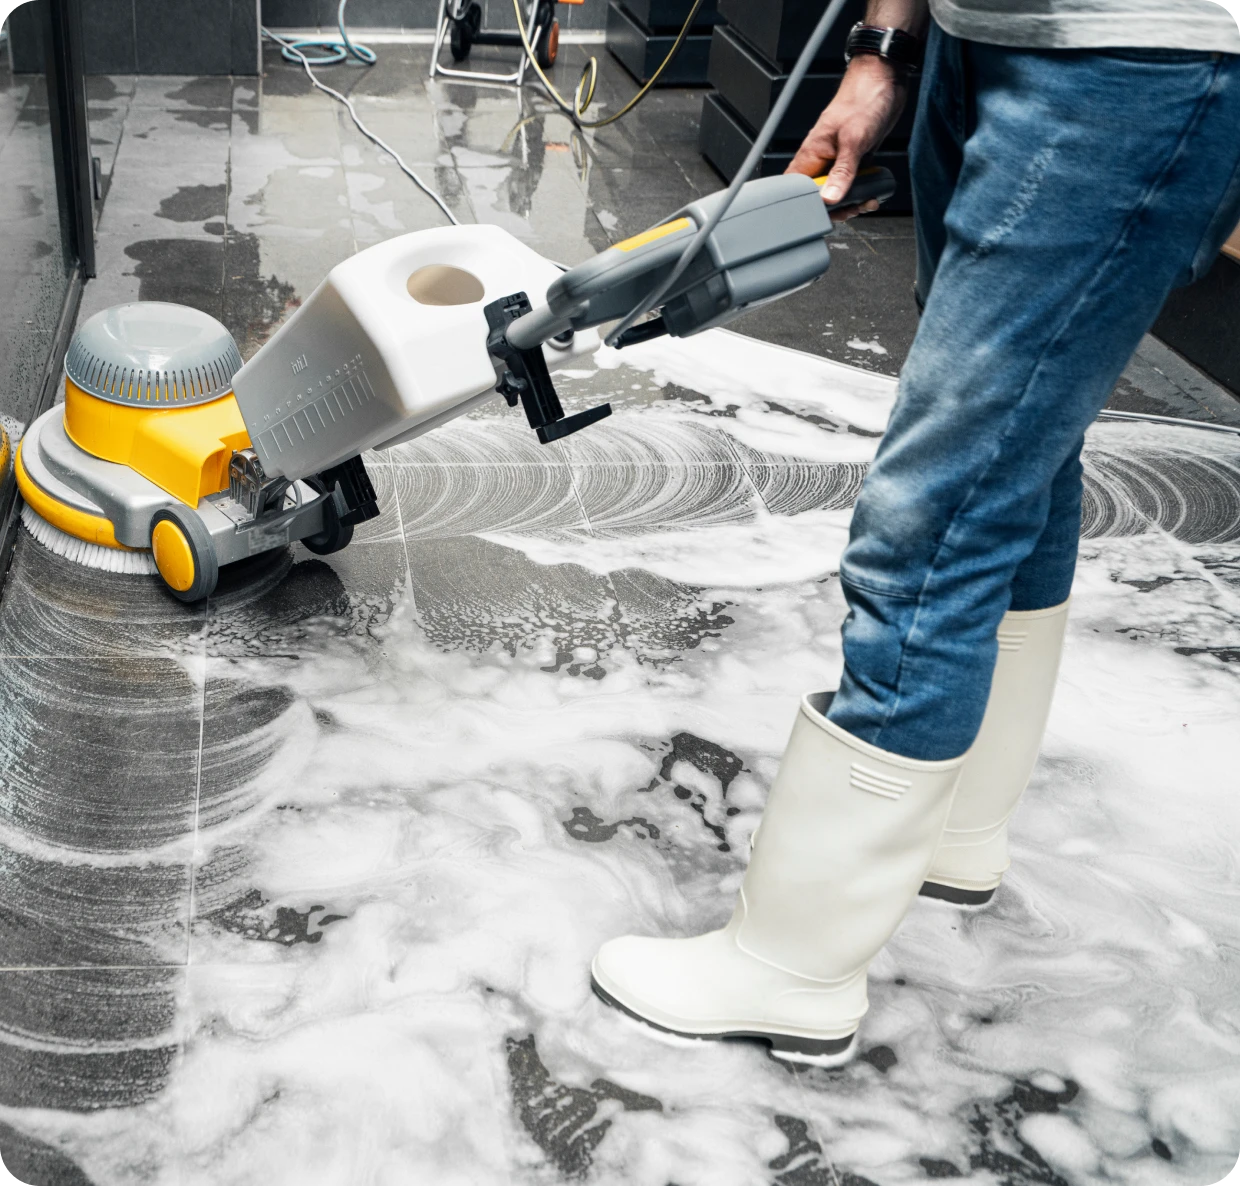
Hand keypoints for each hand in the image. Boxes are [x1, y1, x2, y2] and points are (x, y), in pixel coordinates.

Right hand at [786, 55, 907, 218]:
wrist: (884, 79)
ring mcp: (838, 159)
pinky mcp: (854, 158)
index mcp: (811, 153)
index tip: (826, 213)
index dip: (808, 206)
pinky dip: (863, 190)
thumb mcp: (853, 141)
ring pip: (837, 191)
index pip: (797, 189)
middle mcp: (822, 158)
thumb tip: (829, 199)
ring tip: (866, 200)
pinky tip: (873, 192)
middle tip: (851, 209)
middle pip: (819, 195)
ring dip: (852, 201)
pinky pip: (853, 182)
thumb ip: (842, 173)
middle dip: (836, 208)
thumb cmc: (863, 99)